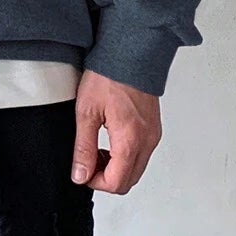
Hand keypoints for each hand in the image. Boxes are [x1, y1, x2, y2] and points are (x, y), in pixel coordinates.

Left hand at [71, 71, 161, 194]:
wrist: (131, 53)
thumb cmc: (109, 76)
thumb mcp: (86, 113)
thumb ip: (83, 148)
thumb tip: (80, 174)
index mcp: (130, 139)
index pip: (116, 182)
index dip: (95, 182)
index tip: (83, 170)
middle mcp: (147, 141)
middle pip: (128, 181)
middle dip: (106, 178)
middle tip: (89, 161)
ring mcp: (153, 135)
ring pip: (136, 170)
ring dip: (116, 168)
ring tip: (98, 149)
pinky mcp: (154, 129)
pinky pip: (142, 155)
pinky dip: (126, 157)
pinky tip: (111, 141)